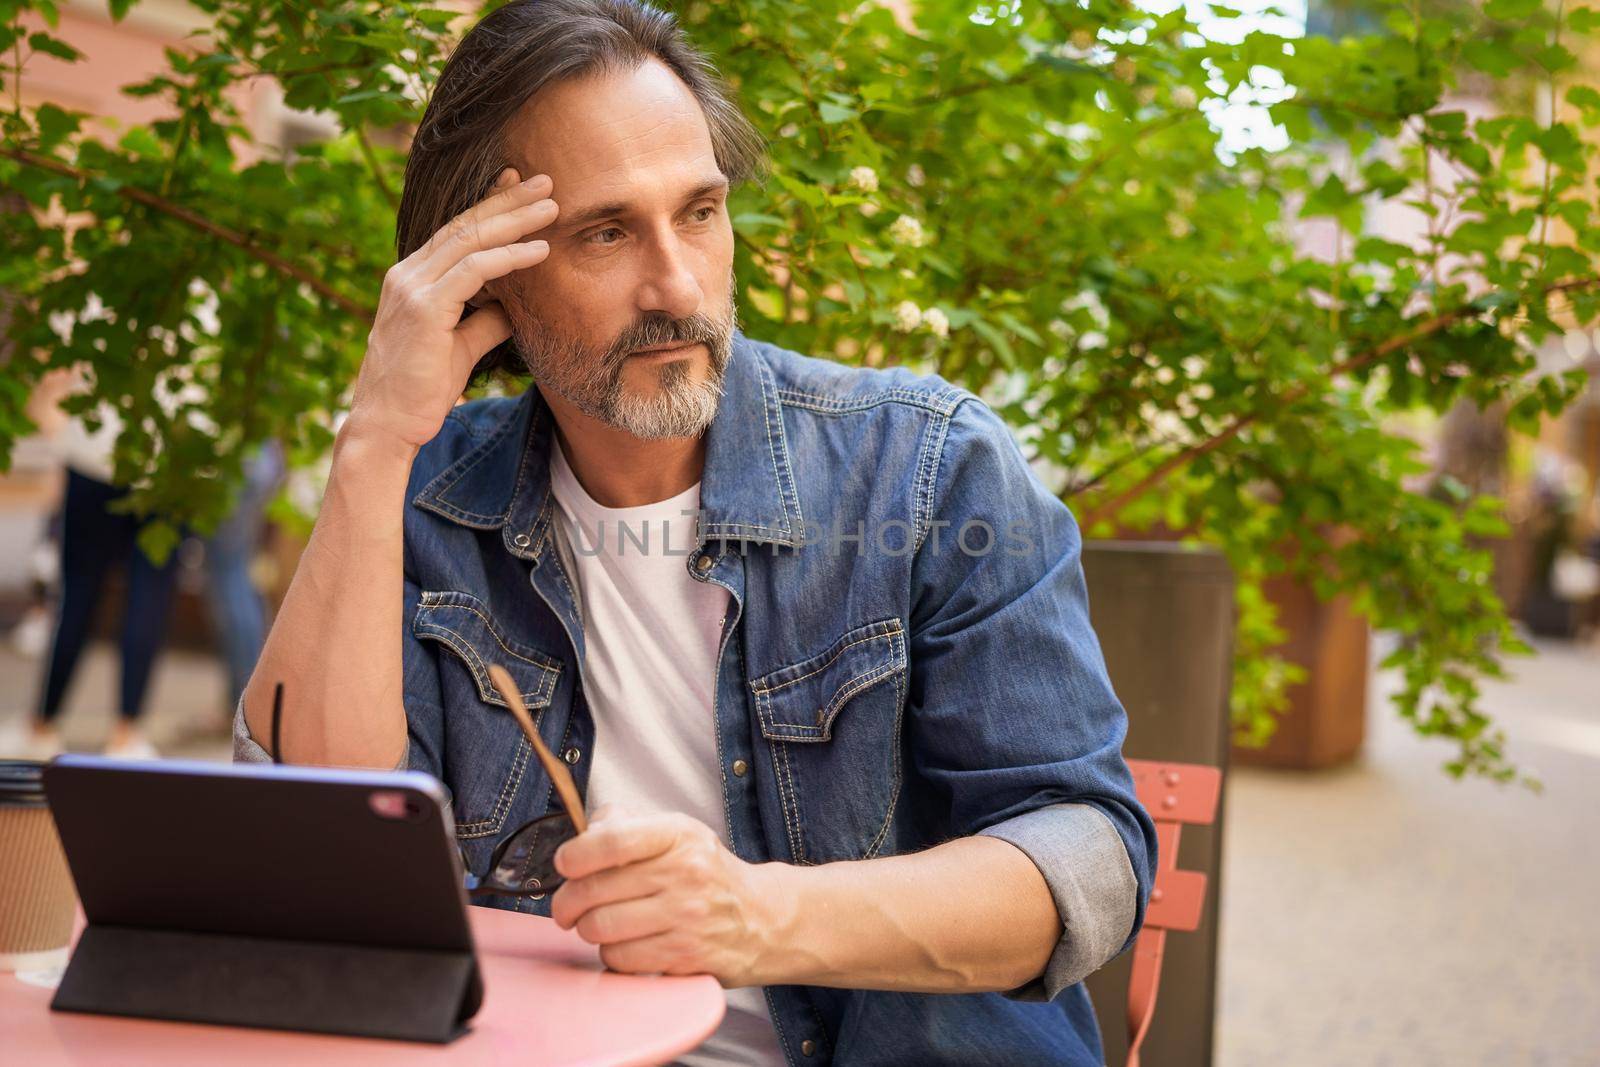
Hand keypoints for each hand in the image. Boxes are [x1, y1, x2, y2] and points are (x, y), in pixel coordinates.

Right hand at [346, 167, 557, 449]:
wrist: (387, 425)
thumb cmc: (421, 391)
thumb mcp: (460, 347)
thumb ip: (484, 320)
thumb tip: (512, 306)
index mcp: (412, 279)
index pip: (456, 231)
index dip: (490, 206)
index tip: (520, 187)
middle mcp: (407, 275)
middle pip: (465, 225)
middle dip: (508, 200)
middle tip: (546, 179)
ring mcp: (412, 288)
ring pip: (470, 240)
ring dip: (515, 220)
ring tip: (552, 205)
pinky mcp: (424, 309)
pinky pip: (474, 271)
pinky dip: (509, 257)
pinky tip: (539, 249)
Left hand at [549, 807, 790, 987]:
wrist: (762, 919)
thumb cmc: (708, 875)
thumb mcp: (678, 834)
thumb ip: (628, 826)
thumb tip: (585, 833)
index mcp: (678, 836)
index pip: (611, 841)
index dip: (574, 855)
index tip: (564, 864)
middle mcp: (684, 874)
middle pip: (594, 890)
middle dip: (567, 903)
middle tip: (566, 908)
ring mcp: (686, 919)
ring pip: (601, 929)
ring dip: (590, 931)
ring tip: (601, 925)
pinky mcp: (684, 957)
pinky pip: (620, 960)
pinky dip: (613, 956)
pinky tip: (625, 945)